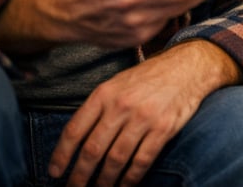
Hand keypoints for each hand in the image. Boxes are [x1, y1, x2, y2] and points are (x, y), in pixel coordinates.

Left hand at [48, 40, 241, 186]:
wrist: (188, 67)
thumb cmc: (150, 77)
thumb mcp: (118, 82)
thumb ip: (99, 106)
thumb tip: (78, 139)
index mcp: (104, 93)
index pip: (75, 130)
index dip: (61, 155)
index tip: (55, 173)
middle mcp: (121, 106)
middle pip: (93, 150)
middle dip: (80, 176)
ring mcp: (143, 118)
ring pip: (115, 159)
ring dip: (104, 181)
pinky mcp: (163, 129)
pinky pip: (141, 161)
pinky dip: (130, 178)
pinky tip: (124, 186)